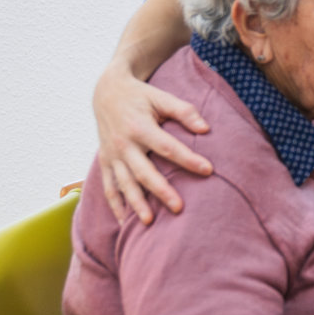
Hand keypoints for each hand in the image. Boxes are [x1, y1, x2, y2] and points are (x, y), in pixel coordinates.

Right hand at [94, 63, 212, 224]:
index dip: (188, 159)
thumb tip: (206, 128)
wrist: (106, 92)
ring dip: (135, 204)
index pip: (167, 147)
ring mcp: (112, 155)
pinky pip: (108, 187)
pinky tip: (123, 222)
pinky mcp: (105, 162)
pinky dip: (115, 205)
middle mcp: (123, 144)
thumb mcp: (162, 97)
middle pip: (144, 172)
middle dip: (161, 191)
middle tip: (178, 208)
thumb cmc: (141, 96)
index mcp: (139, 127)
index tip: (208, 170)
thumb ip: (184, 111)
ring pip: (124, 184)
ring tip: (149, 222)